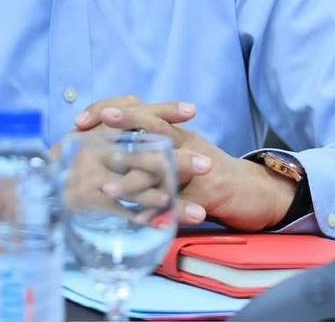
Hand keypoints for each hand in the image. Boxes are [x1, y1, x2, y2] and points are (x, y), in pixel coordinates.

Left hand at [70, 96, 296, 230]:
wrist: (255, 191)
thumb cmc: (210, 173)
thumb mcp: (179, 153)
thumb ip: (149, 149)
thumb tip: (107, 148)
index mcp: (176, 131)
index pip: (141, 111)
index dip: (110, 112)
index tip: (78, 120)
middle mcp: (186, 141)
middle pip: (152, 127)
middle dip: (120, 126)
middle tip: (86, 131)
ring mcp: (200, 166)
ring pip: (163, 167)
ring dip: (134, 179)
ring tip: (105, 189)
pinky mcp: (211, 193)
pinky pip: (183, 202)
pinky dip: (162, 212)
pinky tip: (140, 223)